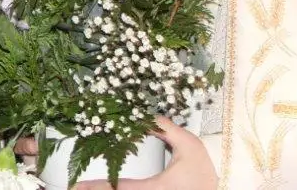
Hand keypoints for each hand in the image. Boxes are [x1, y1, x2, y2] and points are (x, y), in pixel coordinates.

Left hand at [72, 117, 216, 189]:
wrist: (224, 187)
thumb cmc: (207, 172)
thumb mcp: (189, 145)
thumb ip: (166, 128)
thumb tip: (146, 115)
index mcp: (157, 188)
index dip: (96, 188)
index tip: (75, 186)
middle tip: (72, 188)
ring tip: (80, 188)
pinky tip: (106, 189)